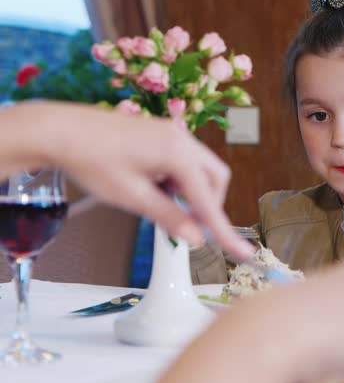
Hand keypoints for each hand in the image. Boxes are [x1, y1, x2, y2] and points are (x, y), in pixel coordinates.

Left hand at [22, 101, 253, 260]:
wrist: (60, 130)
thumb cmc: (92, 160)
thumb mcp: (133, 196)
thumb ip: (170, 217)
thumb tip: (195, 238)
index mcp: (178, 153)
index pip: (210, 200)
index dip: (225, 231)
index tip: (244, 252)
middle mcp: (182, 138)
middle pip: (215, 179)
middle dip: (208, 204)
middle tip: (188, 225)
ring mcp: (172, 133)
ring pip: (201, 170)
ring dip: (192, 192)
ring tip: (160, 203)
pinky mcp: (161, 134)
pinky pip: (184, 161)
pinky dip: (179, 180)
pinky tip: (155, 187)